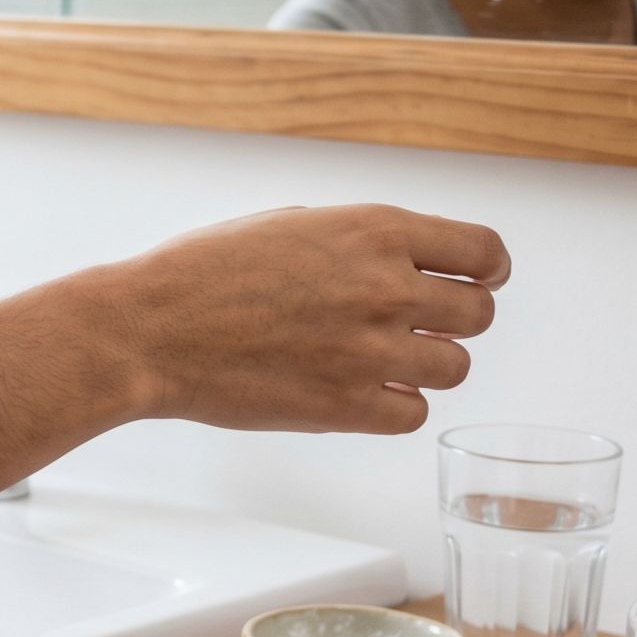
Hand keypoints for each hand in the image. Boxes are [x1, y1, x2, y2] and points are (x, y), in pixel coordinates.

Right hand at [91, 204, 510, 434]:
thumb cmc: (204, 272)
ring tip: (380, 358)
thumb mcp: (293, 224)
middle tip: (418, 324)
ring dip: (425, 363)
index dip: (487, 269)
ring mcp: (369, 351)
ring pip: (454, 367)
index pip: (485, 252)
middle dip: (453, 318)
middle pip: (479, 314)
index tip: (477, 280)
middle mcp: (385, 288)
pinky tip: (360, 390)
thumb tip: (412, 261)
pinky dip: (394, 404)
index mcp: (375, 231)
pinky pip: (413, 413)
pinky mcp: (347, 407)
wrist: (149, 330)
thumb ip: (362, 239)